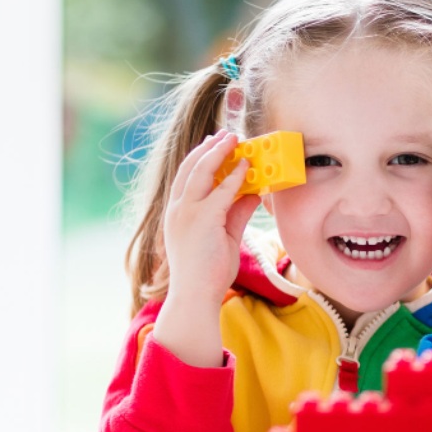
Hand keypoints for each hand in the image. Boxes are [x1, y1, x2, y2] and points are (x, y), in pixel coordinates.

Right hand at [155, 129, 261, 367]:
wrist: (195, 297)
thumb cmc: (207, 272)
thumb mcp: (225, 237)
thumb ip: (236, 213)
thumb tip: (253, 193)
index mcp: (177, 213)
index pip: (186, 176)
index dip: (200, 157)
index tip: (214, 143)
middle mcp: (177, 209)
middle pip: (191, 167)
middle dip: (209, 148)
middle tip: (227, 134)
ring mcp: (186, 213)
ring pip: (201, 172)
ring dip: (219, 152)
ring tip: (234, 139)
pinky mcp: (202, 220)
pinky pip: (221, 191)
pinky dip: (234, 176)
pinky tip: (246, 166)